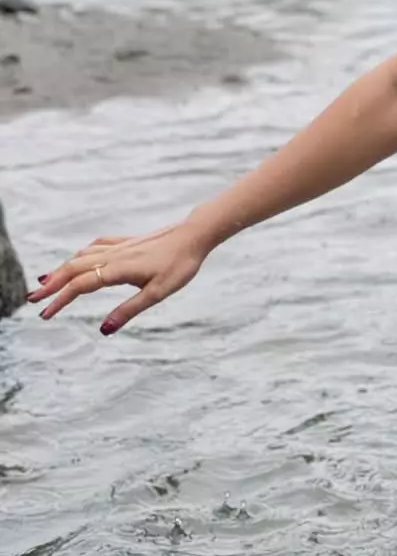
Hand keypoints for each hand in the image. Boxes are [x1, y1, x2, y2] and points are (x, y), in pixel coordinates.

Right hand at [27, 220, 211, 334]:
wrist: (195, 233)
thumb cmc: (180, 264)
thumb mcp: (157, 293)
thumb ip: (129, 310)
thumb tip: (103, 330)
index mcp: (118, 269)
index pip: (80, 285)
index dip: (60, 300)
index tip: (44, 314)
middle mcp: (115, 255)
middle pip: (74, 268)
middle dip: (52, 284)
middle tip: (33, 300)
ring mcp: (121, 245)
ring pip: (83, 255)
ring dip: (63, 268)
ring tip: (48, 281)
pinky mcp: (130, 241)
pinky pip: (98, 245)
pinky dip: (83, 253)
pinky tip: (82, 256)